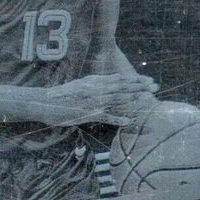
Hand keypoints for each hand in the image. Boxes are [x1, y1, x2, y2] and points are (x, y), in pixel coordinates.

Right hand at [44, 73, 158, 126]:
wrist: (44, 101)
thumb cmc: (62, 95)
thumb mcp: (80, 85)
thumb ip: (95, 84)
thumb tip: (110, 83)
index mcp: (94, 81)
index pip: (119, 78)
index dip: (135, 79)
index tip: (148, 79)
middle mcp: (95, 89)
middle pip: (122, 86)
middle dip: (139, 86)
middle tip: (155, 86)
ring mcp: (92, 101)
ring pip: (117, 98)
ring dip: (133, 98)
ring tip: (148, 98)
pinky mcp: (87, 113)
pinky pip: (106, 116)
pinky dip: (118, 117)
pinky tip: (129, 120)